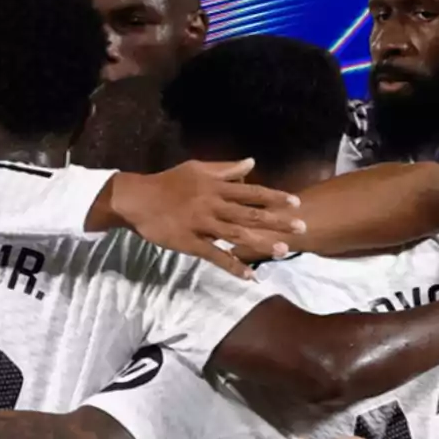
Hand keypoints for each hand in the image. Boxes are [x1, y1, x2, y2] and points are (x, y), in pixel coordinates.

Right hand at [103, 159, 306, 278]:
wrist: (138, 199)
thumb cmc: (169, 182)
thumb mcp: (198, 168)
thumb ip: (226, 168)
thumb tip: (252, 162)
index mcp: (216, 186)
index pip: (252, 192)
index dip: (275, 197)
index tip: (296, 203)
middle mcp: (213, 204)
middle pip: (250, 213)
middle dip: (277, 221)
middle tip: (301, 228)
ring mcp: (202, 224)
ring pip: (236, 235)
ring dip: (261, 244)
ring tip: (283, 251)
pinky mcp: (190, 243)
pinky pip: (215, 256)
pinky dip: (233, 266)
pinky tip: (249, 276)